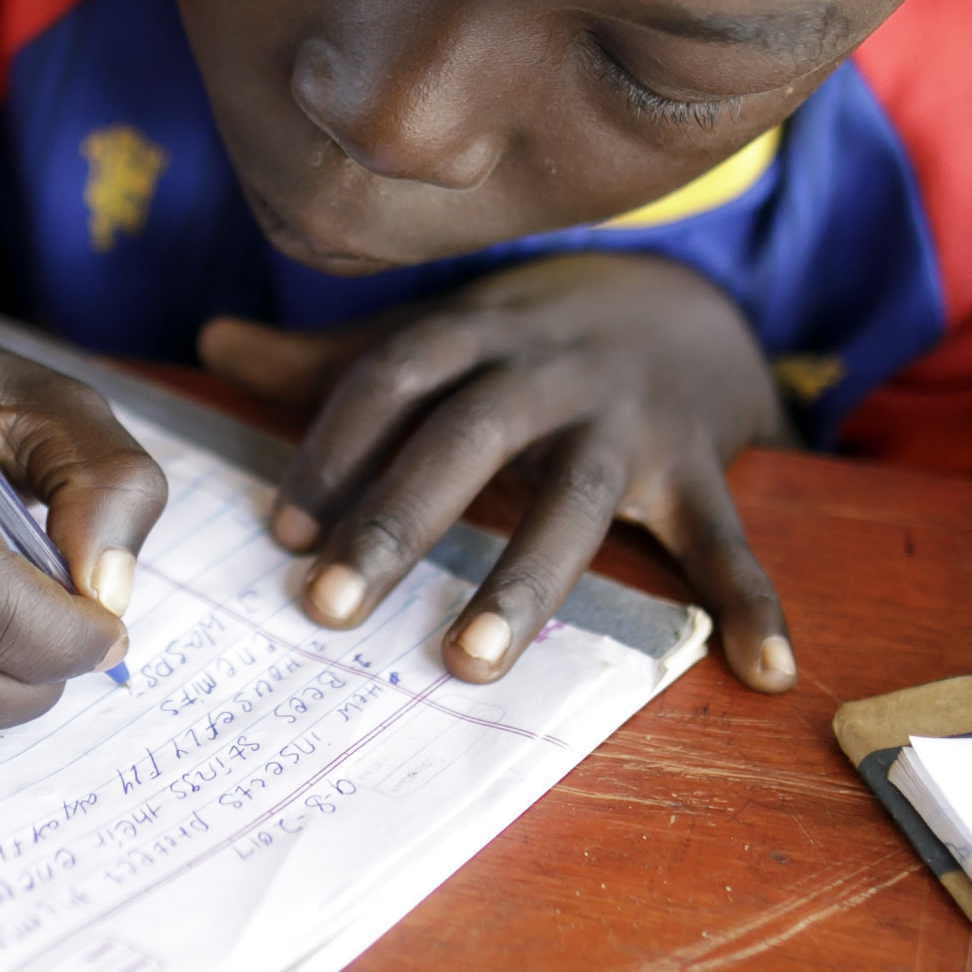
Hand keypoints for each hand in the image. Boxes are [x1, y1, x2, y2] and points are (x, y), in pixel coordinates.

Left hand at [197, 252, 795, 691]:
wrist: (685, 301)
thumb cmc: (528, 342)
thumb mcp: (439, 334)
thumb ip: (332, 360)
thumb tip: (211, 341)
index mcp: (476, 332)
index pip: (391, 379)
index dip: (336, 448)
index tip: (287, 531)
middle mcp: (549, 367)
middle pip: (466, 438)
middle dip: (398, 521)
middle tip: (331, 607)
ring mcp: (629, 417)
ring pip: (577, 498)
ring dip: (526, 581)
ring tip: (470, 662)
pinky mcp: (700, 462)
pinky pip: (727, 535)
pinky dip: (752, 601)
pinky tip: (760, 670)